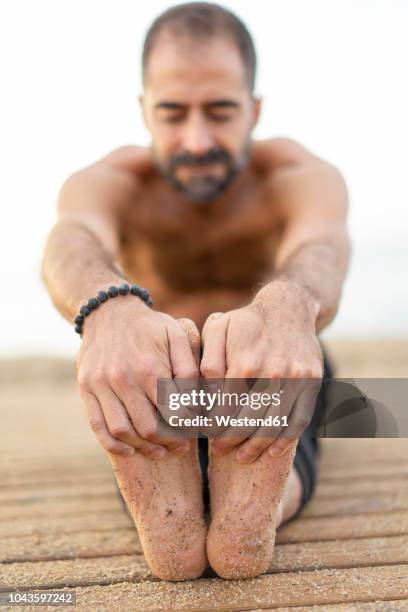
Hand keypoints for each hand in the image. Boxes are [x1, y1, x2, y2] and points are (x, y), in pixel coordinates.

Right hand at [76, 295, 199, 458]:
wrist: (108, 312)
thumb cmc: (149, 327)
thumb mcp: (177, 335)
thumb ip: (189, 368)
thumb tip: (198, 401)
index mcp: (150, 367)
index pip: (172, 412)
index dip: (186, 429)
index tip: (195, 434)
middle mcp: (123, 378)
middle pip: (148, 427)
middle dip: (169, 442)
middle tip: (181, 447)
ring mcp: (101, 385)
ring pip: (123, 431)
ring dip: (144, 448)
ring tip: (160, 451)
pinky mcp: (86, 389)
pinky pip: (97, 426)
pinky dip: (114, 445)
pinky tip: (130, 450)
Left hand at [200, 282, 322, 461]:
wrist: (288, 308)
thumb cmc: (246, 322)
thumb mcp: (218, 329)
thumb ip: (208, 361)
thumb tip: (204, 395)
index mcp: (246, 362)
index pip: (226, 407)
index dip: (214, 425)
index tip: (206, 435)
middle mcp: (273, 373)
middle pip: (249, 421)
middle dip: (230, 440)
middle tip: (219, 450)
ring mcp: (296, 379)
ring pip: (274, 425)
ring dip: (256, 446)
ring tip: (241, 457)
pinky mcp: (312, 383)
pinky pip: (299, 420)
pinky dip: (285, 440)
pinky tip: (271, 452)